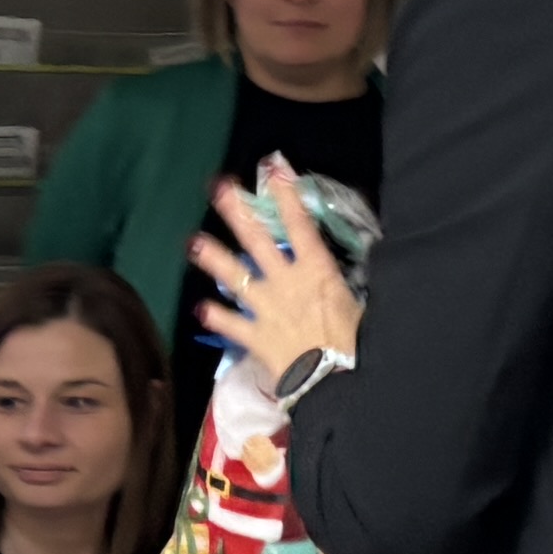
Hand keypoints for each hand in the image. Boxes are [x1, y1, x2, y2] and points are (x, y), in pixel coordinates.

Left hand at [189, 165, 361, 393]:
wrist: (335, 383)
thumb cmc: (356, 343)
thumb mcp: (359, 304)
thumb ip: (344, 283)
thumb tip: (348, 270)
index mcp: (316, 270)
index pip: (299, 225)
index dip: (285, 196)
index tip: (273, 170)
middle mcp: (285, 282)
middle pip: (257, 240)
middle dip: (236, 212)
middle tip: (217, 188)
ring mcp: (266, 309)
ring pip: (235, 278)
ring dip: (213, 258)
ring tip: (193, 242)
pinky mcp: (256, 338)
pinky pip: (231, 325)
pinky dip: (216, 317)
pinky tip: (200, 309)